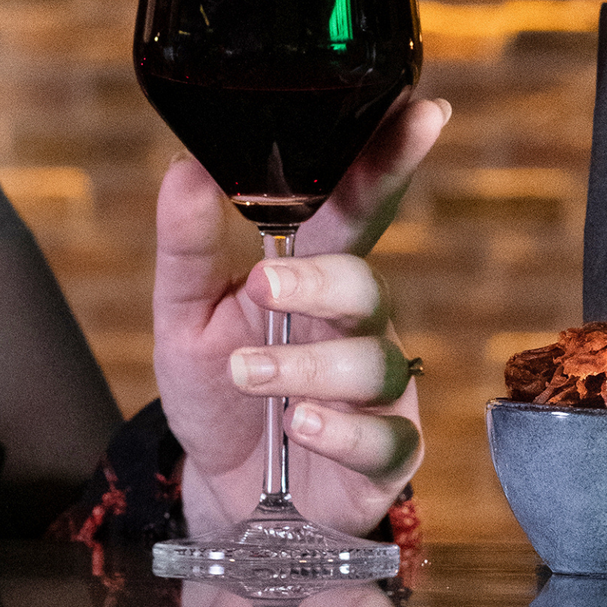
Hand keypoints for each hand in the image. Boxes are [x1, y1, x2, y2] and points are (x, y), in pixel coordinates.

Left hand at [152, 96, 448, 535]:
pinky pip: (387, 440)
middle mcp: (356, 324)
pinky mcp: (387, 455)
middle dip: (321, 282)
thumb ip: (187, 248)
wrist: (223, 494)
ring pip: (372, 362)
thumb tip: (184, 168)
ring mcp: (378, 390)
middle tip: (265, 285)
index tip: (422, 112)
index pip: (359, 208)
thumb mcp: (184, 317)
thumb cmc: (217, 391)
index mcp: (314, 275)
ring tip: (247, 376)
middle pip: (366, 284)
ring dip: (306, 367)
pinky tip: (303, 428)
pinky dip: (344, 432)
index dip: (391, 161)